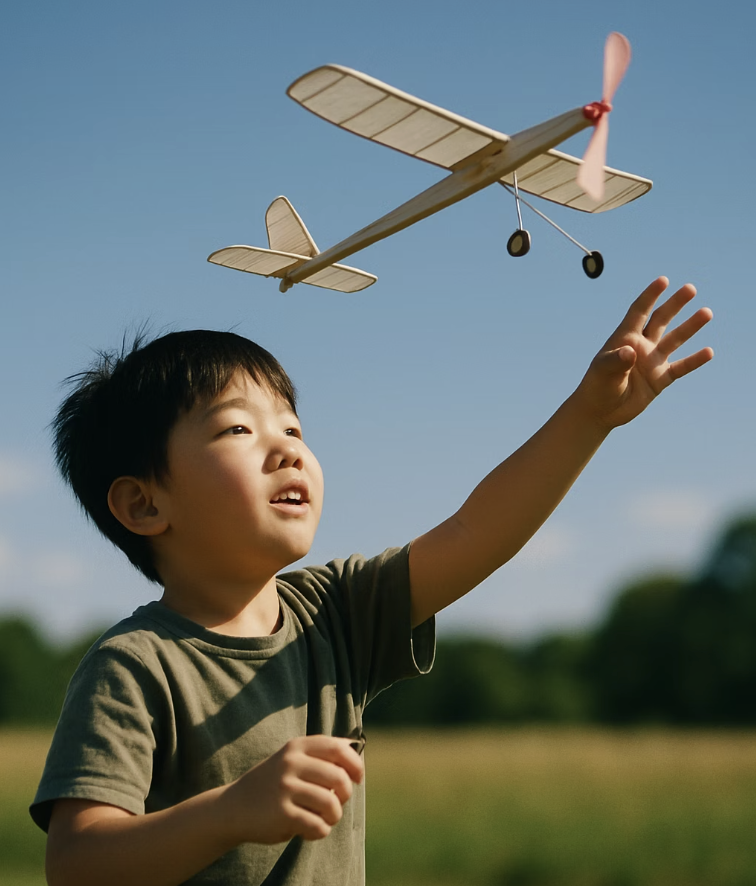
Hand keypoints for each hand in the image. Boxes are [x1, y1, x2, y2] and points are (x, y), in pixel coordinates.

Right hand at [221, 735, 363, 844]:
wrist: (233, 807)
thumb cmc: (272, 784)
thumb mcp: (291, 758)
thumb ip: (319, 754)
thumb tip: (355, 749)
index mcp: (296, 747)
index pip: (338, 748)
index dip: (355, 764)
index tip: (358, 778)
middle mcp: (291, 763)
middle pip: (339, 778)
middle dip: (345, 795)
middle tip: (335, 803)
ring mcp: (285, 788)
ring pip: (331, 804)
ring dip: (334, 817)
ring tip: (324, 819)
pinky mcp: (281, 814)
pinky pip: (318, 825)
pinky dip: (321, 831)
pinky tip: (311, 829)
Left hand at [574, 277, 712, 429]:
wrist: (600, 411)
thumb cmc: (596, 388)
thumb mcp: (603, 372)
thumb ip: (616, 361)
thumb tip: (630, 352)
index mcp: (624, 338)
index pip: (639, 312)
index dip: (650, 296)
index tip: (663, 280)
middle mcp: (641, 346)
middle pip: (660, 320)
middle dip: (675, 304)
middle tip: (691, 288)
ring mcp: (652, 361)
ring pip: (675, 340)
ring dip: (690, 327)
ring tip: (706, 312)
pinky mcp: (660, 379)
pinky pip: (681, 367)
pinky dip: (694, 360)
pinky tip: (708, 351)